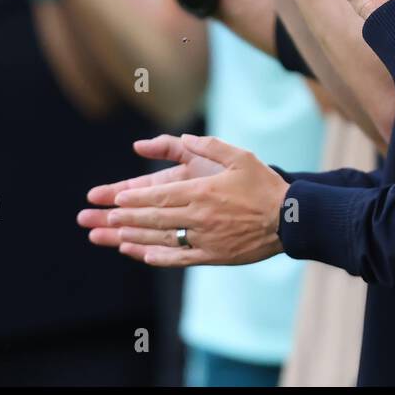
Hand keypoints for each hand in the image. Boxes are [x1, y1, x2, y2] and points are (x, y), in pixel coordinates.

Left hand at [80, 134, 288, 266]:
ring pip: (163, 239)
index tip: (115, 200)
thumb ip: (209, 145)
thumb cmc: (264, 185)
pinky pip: (180, 258)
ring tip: (114, 236)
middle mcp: (200, 216)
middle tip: (105, 219)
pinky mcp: (213, 255)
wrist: (289, 219)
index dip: (136, 199)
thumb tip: (184, 136)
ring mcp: (206, 239)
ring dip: (136, 237)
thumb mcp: (240, 156)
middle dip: (127, 218)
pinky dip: (158, 257)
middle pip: (156, 218)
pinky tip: (142, 254)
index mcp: (203, 191)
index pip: (161, 196)